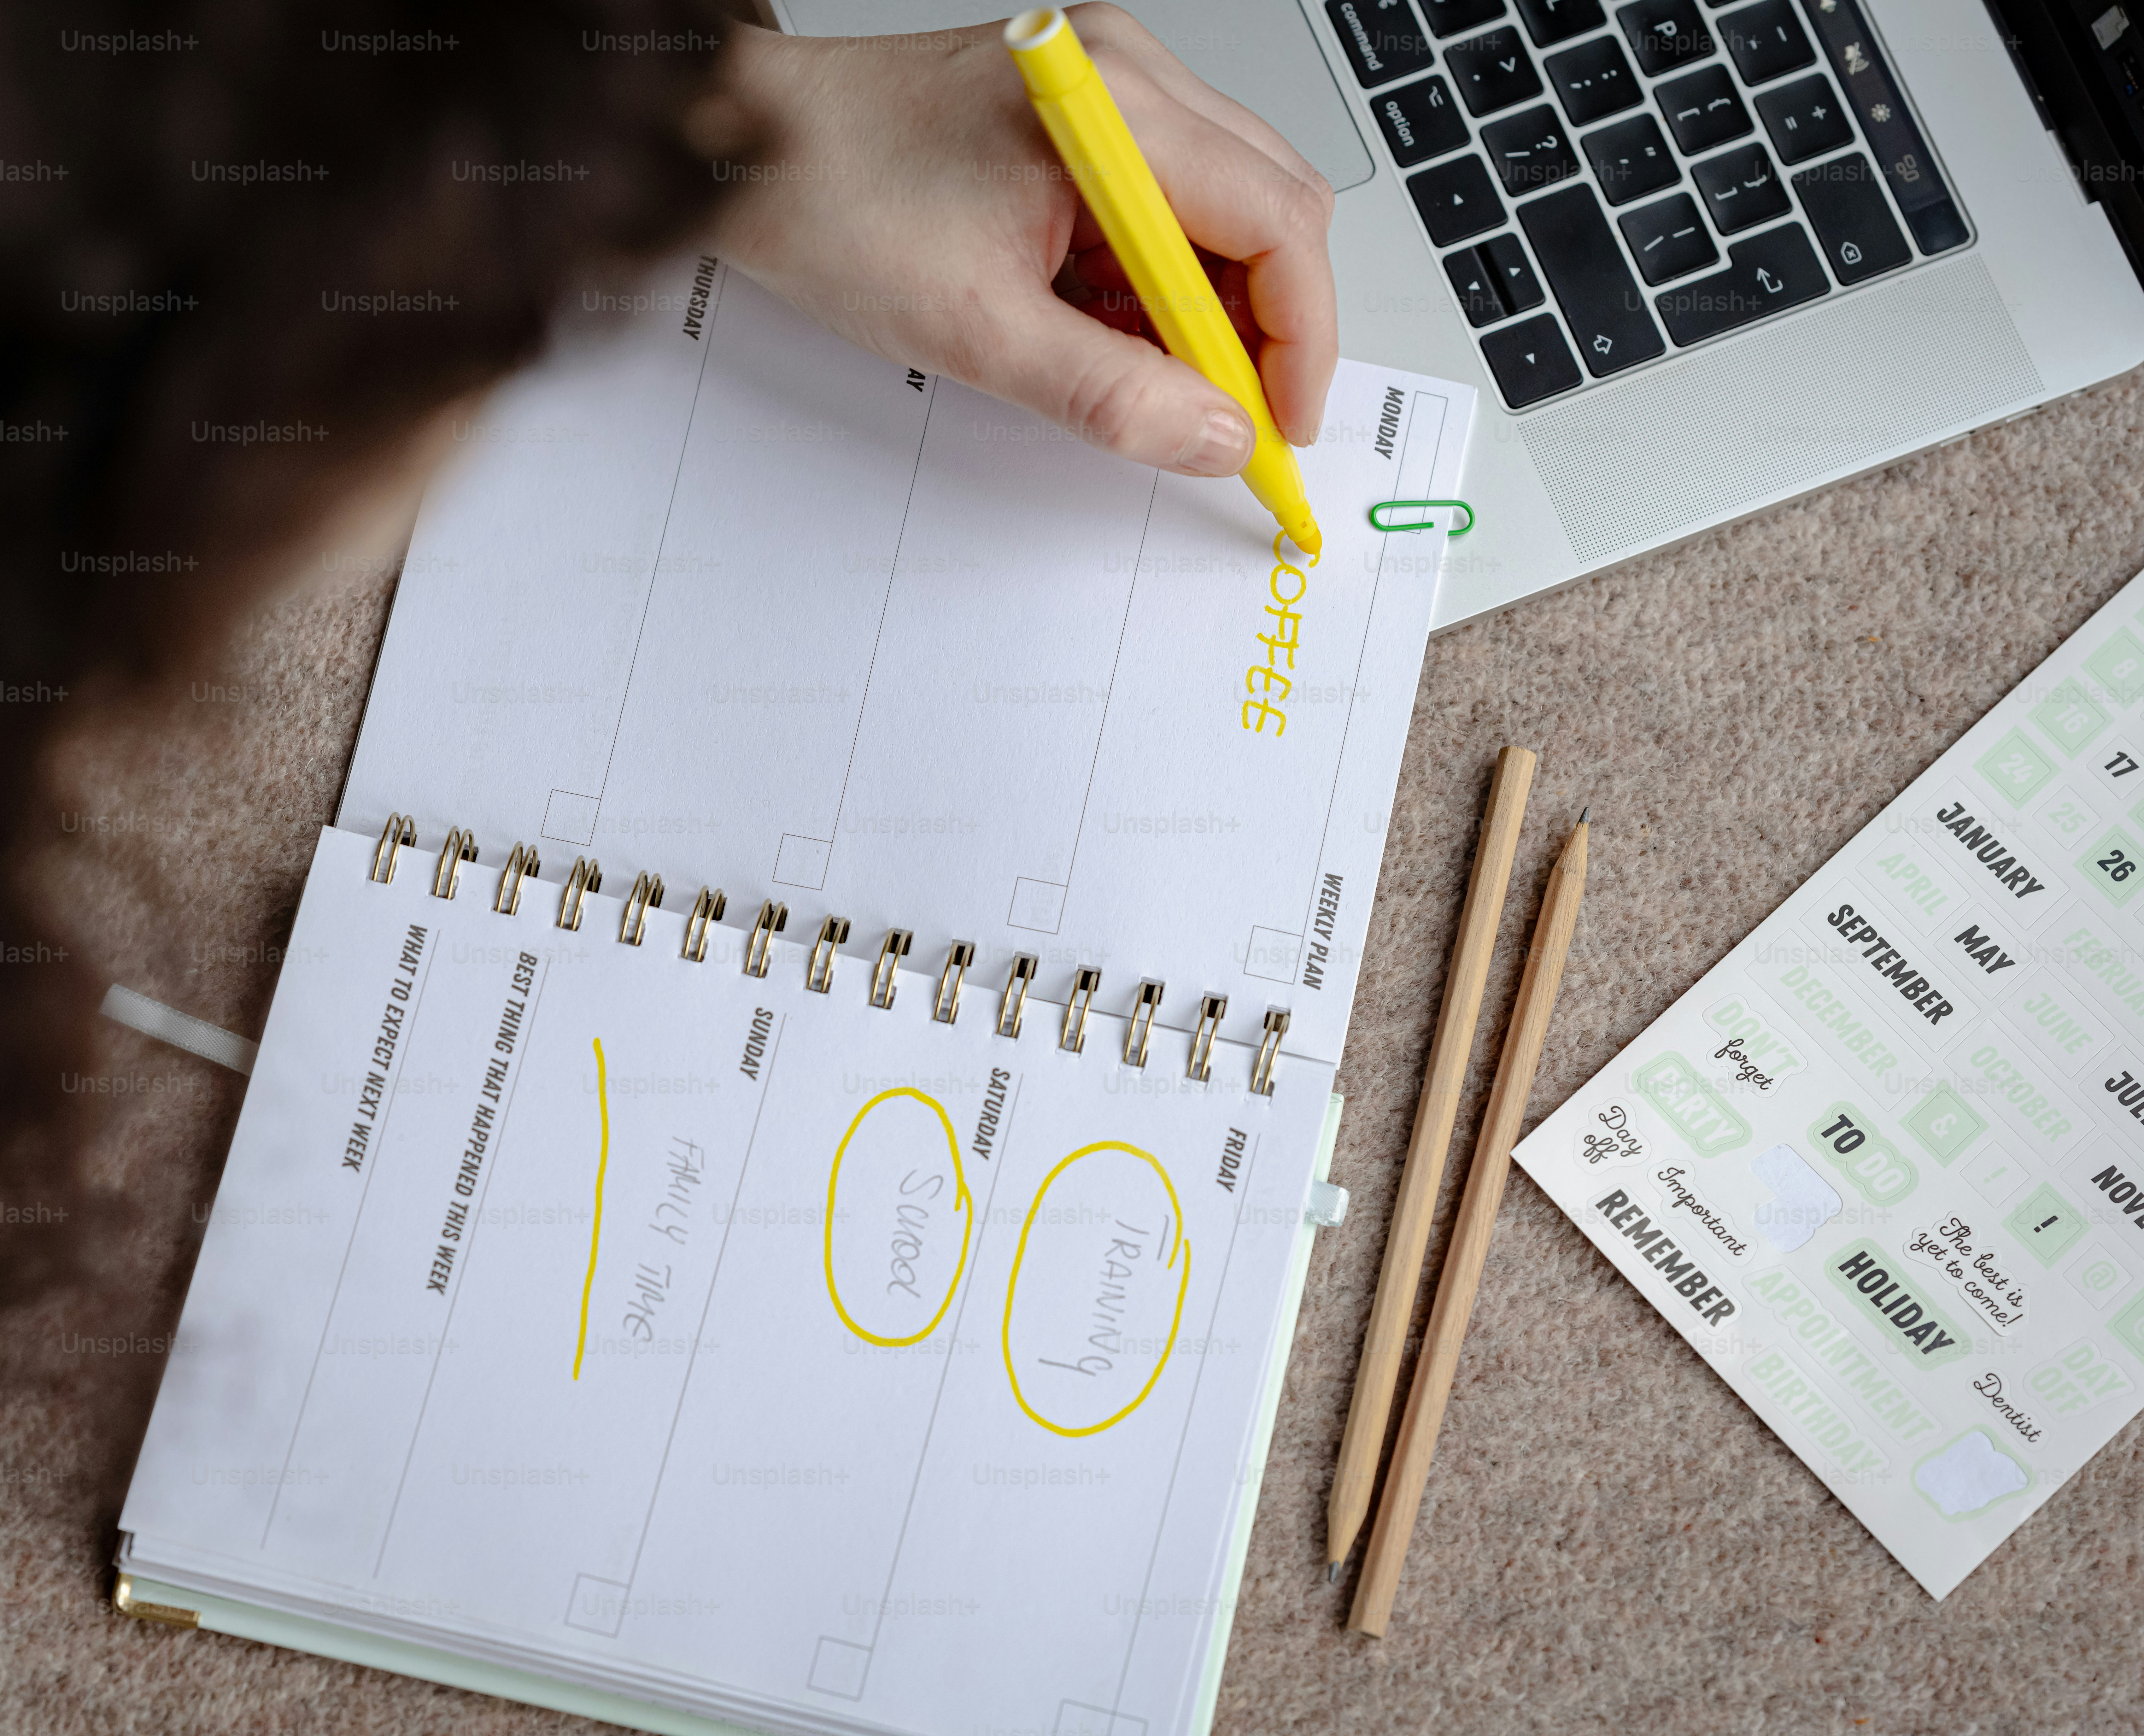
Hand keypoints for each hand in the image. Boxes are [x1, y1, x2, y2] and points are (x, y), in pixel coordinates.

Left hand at [690, 6, 1337, 476]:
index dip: (1298, 340)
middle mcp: (1130, 77)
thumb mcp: (977, 331)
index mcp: (1116, 113)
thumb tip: (1217, 439)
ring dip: (1210, 308)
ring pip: (1226, 210)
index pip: (1278, 226)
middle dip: (1266, 326)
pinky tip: (1114, 326)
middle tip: (1232, 417)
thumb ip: (1112, 395)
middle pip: (1273, 208)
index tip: (1279, 425)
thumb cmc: (834, 205)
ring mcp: (1108, 90)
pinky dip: (1160, 279)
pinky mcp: (1082, 116)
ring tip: (1155, 375)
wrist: (747, 149)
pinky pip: (1167, 203)